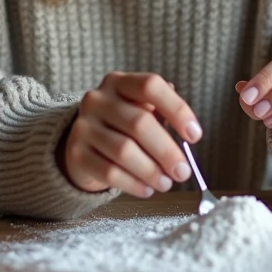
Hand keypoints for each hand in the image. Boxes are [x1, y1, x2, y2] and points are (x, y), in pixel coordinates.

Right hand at [61, 72, 202, 197]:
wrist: (82, 144)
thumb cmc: (122, 127)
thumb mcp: (141, 111)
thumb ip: (163, 115)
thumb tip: (190, 133)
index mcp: (119, 82)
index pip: (150, 86)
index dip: (177, 110)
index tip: (195, 135)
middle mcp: (98, 99)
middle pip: (139, 122)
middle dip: (167, 151)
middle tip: (183, 172)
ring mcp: (83, 125)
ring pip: (124, 150)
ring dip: (151, 171)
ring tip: (167, 183)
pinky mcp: (75, 153)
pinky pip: (109, 172)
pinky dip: (133, 184)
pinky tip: (147, 189)